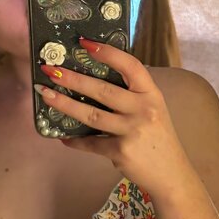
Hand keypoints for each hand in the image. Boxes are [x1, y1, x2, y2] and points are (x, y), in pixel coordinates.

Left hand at [37, 37, 191, 195]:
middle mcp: (143, 109)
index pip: (130, 66)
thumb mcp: (154, 110)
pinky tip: (63, 136)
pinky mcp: (121, 152)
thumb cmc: (158, 138)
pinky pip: (91, 143)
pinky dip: (75, 141)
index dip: (108, 52)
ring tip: (46, 94)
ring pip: (91, 115)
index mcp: (152, 94)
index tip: (84, 43)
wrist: (172, 174)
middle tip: (50, 69)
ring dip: (65, 104)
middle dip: (73, 78)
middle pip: (103, 90)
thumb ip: (132, 96)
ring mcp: (132, 131)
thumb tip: (96, 82)